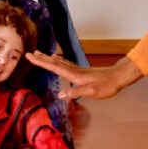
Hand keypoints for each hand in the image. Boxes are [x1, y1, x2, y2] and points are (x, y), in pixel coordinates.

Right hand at [25, 53, 142, 100]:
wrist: (118, 77)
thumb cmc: (106, 86)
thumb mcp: (91, 92)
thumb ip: (75, 92)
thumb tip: (60, 94)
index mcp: (74, 75)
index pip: (54, 67)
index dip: (42, 62)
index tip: (30, 57)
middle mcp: (74, 70)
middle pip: (54, 62)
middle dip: (41, 58)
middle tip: (29, 53)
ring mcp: (78, 70)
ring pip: (59, 62)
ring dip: (48, 58)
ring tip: (39, 54)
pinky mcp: (81, 71)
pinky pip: (65, 63)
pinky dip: (57, 60)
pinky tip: (56, 58)